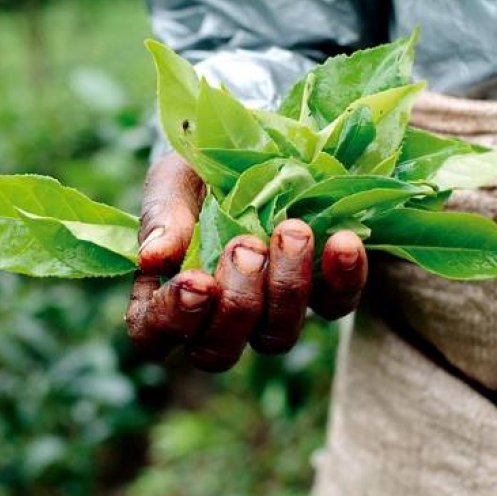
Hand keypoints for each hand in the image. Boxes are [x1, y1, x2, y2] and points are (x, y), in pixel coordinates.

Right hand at [126, 154, 367, 371]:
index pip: (153, 336)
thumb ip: (163, 217)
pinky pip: (334, 306)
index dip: (172, 321)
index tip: (197, 281)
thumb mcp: (174, 181)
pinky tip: (341, 241)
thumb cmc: (200, 172)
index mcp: (167, 294)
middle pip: (218, 352)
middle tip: (247, 245)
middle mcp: (217, 317)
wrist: (254, 143)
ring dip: (286, 289)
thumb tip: (153, 259)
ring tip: (291, 231)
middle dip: (237, 303)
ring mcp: (270, 312)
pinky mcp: (321, 294)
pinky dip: (343, 279)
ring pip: (277, 338)